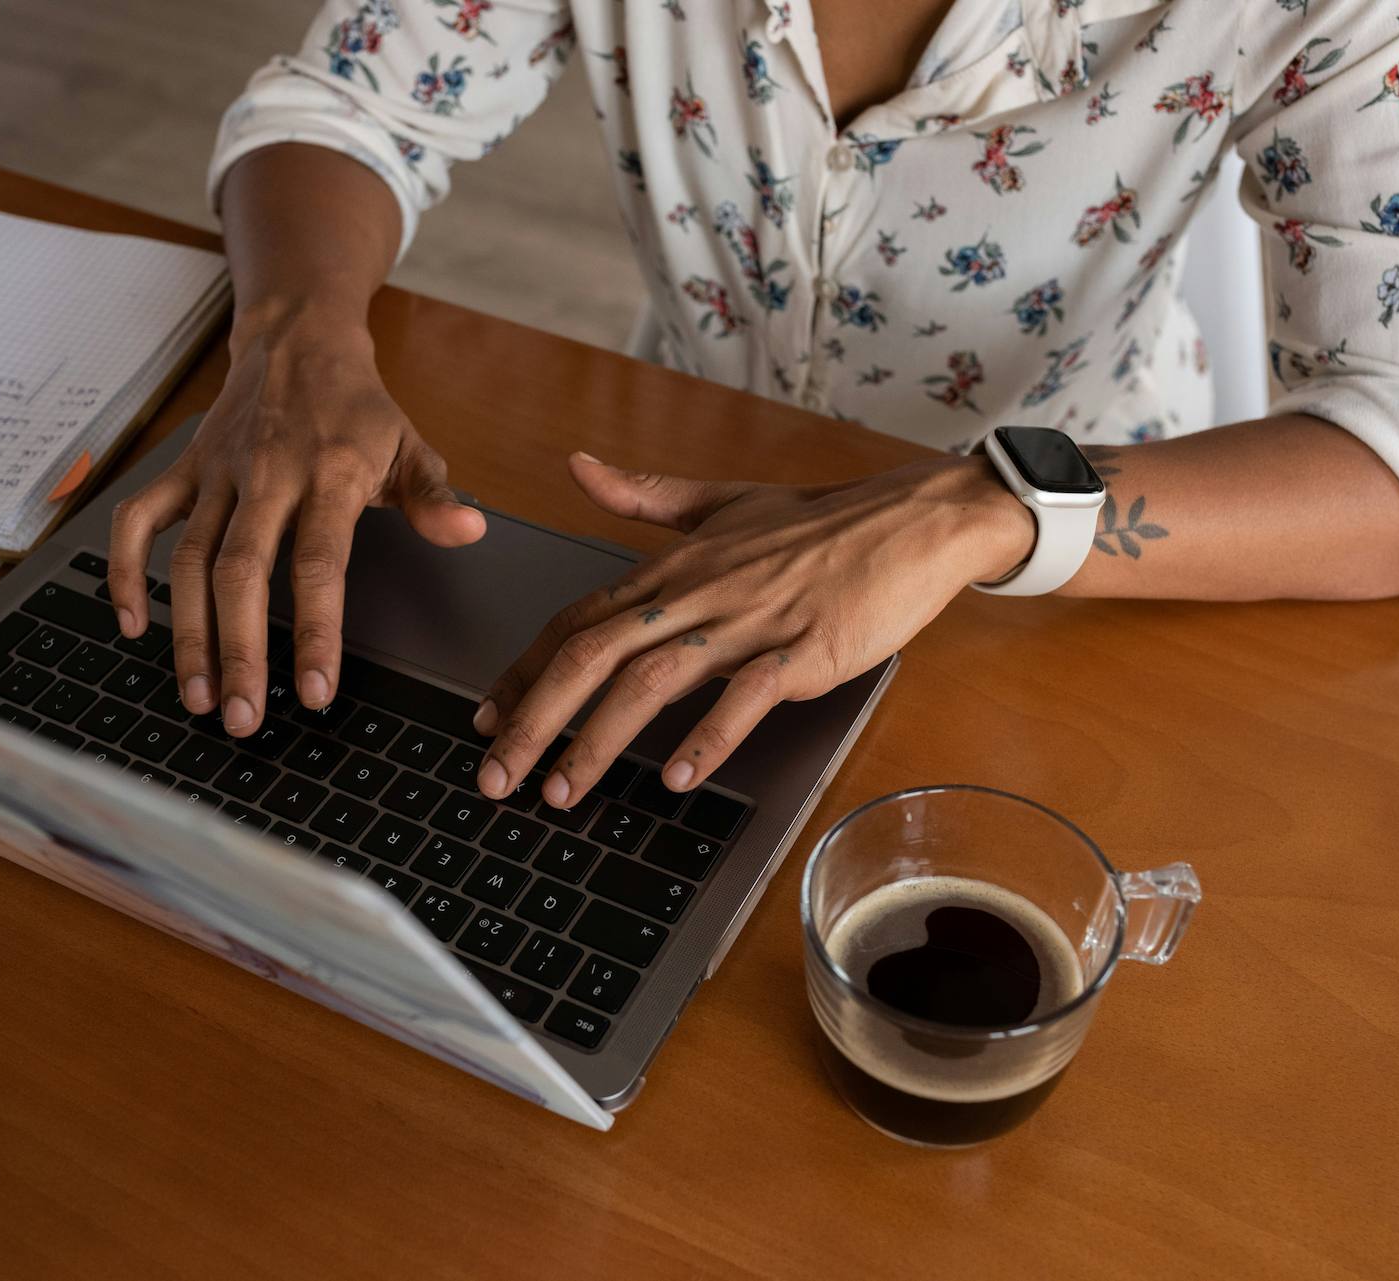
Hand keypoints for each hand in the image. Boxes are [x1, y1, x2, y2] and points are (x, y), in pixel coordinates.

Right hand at [107, 325, 484, 736]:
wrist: (296, 339)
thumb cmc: (358, 408)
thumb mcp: (410, 445)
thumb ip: (434, 497)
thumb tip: (469, 532)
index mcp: (329, 475)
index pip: (319, 564)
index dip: (315, 630)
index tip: (315, 692)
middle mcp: (266, 476)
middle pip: (242, 573)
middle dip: (239, 650)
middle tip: (242, 718)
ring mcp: (218, 474)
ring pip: (189, 559)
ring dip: (187, 633)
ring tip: (198, 696)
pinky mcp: (183, 469)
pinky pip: (139, 520)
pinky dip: (125, 569)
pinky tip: (131, 624)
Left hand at [473, 451, 1030, 807]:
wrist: (911, 521)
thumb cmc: (820, 521)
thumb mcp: (721, 500)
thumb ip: (642, 495)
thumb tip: (577, 467)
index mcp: (674, 568)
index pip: (578, 621)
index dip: (524, 672)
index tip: (488, 720)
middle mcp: (698, 593)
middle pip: (593, 655)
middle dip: (536, 719)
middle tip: (497, 776)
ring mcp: (750, 622)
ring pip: (652, 681)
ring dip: (598, 741)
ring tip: (563, 791)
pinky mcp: (804, 650)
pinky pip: (746, 697)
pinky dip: (707, 739)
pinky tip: (677, 780)